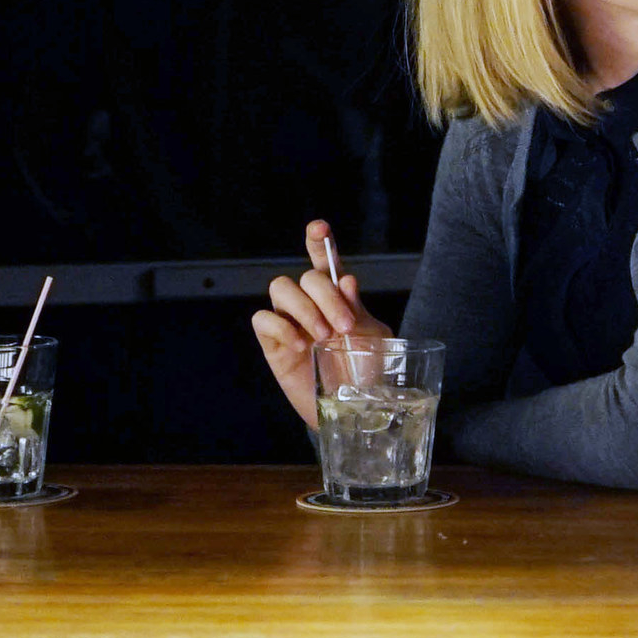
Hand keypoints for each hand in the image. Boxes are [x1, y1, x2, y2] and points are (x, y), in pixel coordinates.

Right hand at [250, 219, 393, 427]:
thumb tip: (345, 280)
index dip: (319, 241)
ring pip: (281, 289)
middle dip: (325, 297)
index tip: (318, 228)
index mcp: (337, 297)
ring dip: (304, 309)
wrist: (353, 410)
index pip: (325, 261)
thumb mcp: (374, 340)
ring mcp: (289, 322)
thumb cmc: (365, 372)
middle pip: (306, 276)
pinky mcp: (273, 344)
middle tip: (342, 327)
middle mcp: (311, 303)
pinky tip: (301, 346)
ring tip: (322, 336)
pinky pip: (262, 319)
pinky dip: (281, 327)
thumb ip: (359, 311)